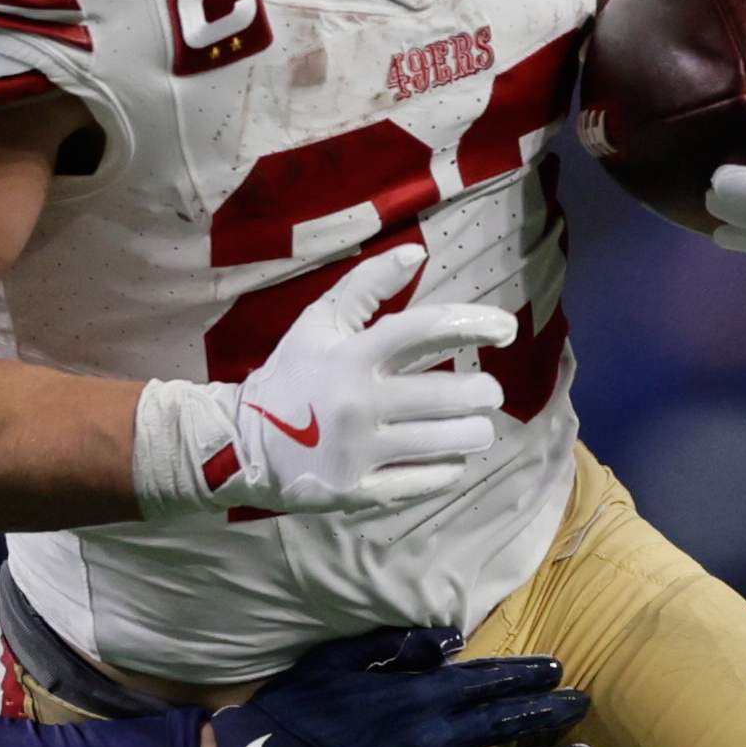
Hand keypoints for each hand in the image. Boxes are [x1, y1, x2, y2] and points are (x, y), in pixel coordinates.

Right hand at [131, 247, 513, 517]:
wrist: (239, 444)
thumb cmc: (291, 376)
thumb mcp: (319, 323)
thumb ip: (365, 285)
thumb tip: (416, 254)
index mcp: (349, 356)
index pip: (424, 331)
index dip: (472, 323)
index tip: (505, 328)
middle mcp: (357, 403)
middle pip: (449, 395)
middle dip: (482, 391)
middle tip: (486, 391)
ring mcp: (359, 452)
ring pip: (447, 441)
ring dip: (474, 431)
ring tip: (475, 425)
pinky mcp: (358, 492)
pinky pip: (425, 480)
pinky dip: (448, 468)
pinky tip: (450, 457)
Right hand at [209, 627, 594, 746]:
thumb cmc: (300, 702)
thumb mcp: (344, 656)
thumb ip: (400, 646)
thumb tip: (453, 638)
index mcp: (421, 692)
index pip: (488, 679)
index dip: (526, 673)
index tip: (557, 667)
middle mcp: (438, 735)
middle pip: (507, 721)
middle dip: (550, 711)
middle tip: (585, 703)